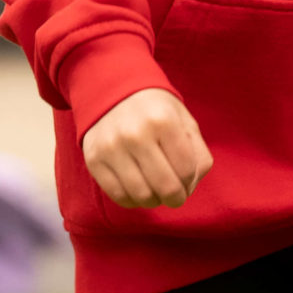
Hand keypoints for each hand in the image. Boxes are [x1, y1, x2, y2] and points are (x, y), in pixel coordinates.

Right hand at [81, 87, 212, 208]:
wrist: (112, 91)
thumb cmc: (155, 111)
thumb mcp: (185, 122)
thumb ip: (198, 154)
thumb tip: (190, 186)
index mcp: (163, 121)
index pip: (186, 170)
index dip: (190, 182)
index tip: (186, 180)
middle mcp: (135, 134)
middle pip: (166, 187)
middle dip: (176, 198)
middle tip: (175, 195)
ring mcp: (111, 147)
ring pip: (142, 196)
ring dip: (154, 201)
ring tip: (156, 192)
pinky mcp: (94, 159)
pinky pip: (118, 196)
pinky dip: (132, 200)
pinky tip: (137, 189)